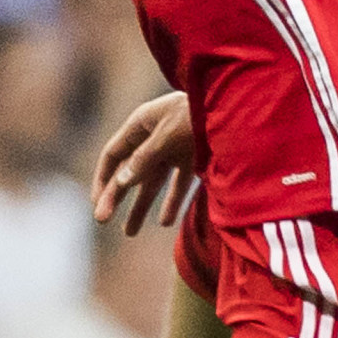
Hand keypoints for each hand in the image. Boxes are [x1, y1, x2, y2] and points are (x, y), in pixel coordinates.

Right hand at [92, 90, 196, 232]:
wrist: (240, 105)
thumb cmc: (200, 112)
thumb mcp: (168, 135)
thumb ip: (145, 158)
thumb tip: (121, 182)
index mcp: (142, 123)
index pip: (113, 154)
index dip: (102, 179)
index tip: (97, 205)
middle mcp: (155, 135)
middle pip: (130, 170)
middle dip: (117, 196)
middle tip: (103, 221)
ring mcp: (175, 147)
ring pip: (153, 181)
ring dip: (141, 205)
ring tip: (130, 233)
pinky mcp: (195, 157)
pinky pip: (179, 183)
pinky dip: (172, 201)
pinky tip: (166, 222)